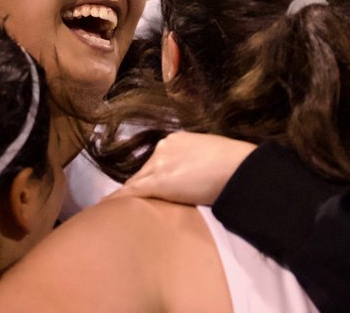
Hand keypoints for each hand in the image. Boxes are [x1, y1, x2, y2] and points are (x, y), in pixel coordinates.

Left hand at [108, 132, 256, 205]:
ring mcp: (159, 162)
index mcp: (178, 140)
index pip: (158, 162)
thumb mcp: (211, 157)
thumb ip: (195, 162)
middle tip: (132, 205)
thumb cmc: (236, 165)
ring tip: (118, 209)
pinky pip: (133, 192)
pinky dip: (120, 200)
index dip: (154, 177)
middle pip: (144, 171)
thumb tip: (192, 177)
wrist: (241, 169)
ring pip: (137, 182)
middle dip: (139, 187)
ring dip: (130, 196)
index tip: (150, 187)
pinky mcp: (158, 181)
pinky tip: (109, 208)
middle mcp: (164, 147)